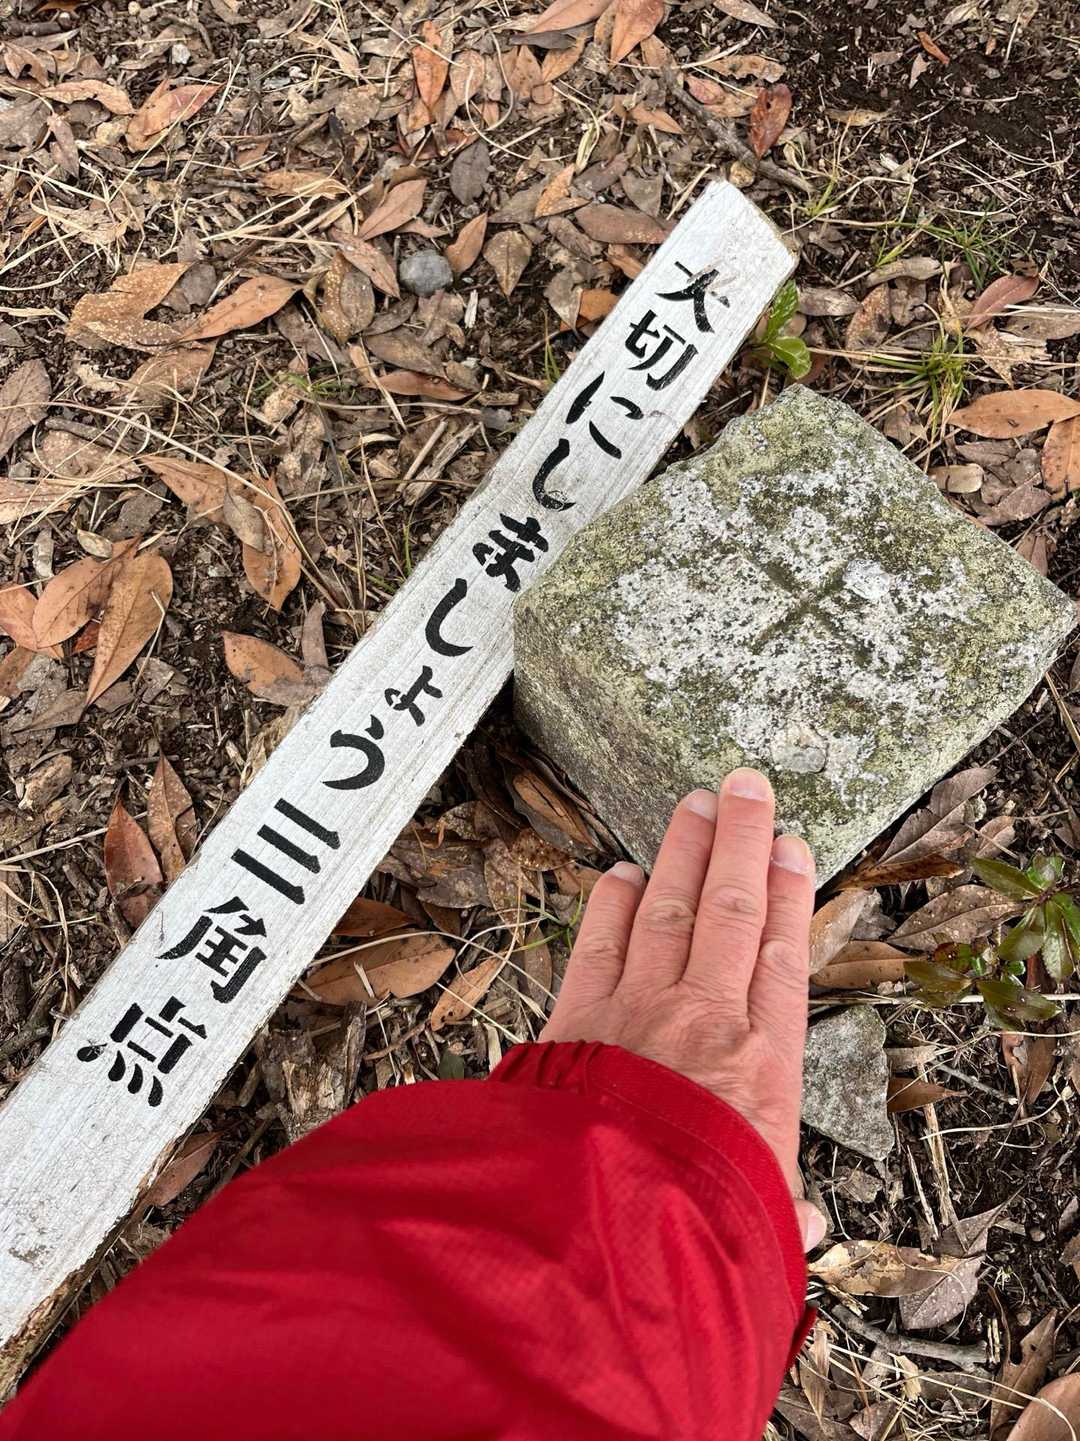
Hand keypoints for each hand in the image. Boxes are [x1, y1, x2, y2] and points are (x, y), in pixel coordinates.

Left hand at [541, 767, 825, 1249]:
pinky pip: (599, 943)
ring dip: (682, 853)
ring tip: (695, 805)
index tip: (791, 849)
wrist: (606, 1227)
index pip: (781, 954)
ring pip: (667, 908)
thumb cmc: (694, 1228)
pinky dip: (611, 904)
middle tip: (746, 790)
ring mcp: (637, 1009)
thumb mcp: (764, 1223)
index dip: (788, 894)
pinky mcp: (577, 1018)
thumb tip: (799, 1222)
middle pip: (729, 909)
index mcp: (761, 1062)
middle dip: (740, 842)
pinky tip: (621, 873)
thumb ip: (781, 1204)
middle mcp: (704, 1018)